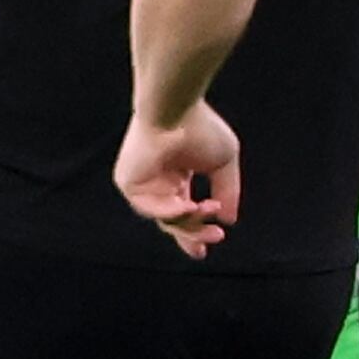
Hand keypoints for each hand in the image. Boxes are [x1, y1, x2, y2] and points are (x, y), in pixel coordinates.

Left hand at [114, 101, 240, 255]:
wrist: (174, 110)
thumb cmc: (199, 127)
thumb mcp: (223, 163)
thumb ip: (228, 191)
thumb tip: (228, 219)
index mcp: (175, 174)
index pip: (182, 210)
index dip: (195, 231)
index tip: (207, 248)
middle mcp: (156, 181)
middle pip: (172, 221)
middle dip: (194, 234)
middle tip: (212, 240)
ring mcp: (141, 184)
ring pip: (166, 219)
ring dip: (191, 221)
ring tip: (209, 209)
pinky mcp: (129, 183)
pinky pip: (152, 210)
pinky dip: (173, 213)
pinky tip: (191, 205)